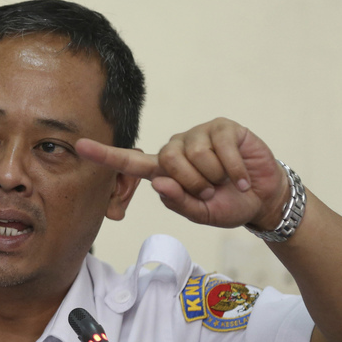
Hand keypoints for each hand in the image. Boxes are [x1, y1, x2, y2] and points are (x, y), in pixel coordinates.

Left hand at [77, 118, 287, 229]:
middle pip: (168, 161)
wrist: (262, 199)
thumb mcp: (201, 214)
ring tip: (225, 182)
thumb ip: (178, 202)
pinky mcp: (222, 127)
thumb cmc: (227, 204)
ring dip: (214, 177)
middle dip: (193, 184)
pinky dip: (233, 169)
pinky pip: (221, 148)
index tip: (79, 146)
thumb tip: (159, 182)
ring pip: (195, 155)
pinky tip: (241, 177)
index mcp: (164, 171)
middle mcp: (177, 148)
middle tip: (210, 192)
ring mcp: (198, 134)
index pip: (130, 162)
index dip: (105, 155)